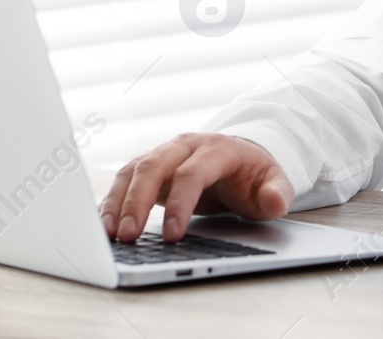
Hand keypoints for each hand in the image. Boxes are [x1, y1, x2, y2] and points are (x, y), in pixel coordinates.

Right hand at [101, 132, 293, 242]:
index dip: (181, 203)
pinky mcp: (149, 167)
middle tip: (128, 236)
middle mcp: (185, 146)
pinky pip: (124, 179)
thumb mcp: (274, 182)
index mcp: (216, 149)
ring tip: (110, 234)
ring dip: (118, 201)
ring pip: (133, 170)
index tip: (173, 235)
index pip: (192, 173)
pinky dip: (112, 200)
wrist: (240, 157)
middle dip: (137, 201)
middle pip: (154, 166)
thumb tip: (274, 201)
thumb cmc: (254, 174)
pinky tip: (105, 225)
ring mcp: (164, 154)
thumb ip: (277, 193)